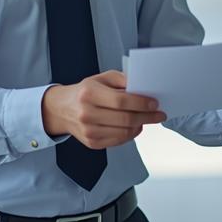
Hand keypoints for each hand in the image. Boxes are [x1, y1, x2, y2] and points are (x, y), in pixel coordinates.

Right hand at [41, 71, 167, 149]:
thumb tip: (143, 88)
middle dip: (147, 117)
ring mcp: (88, 130)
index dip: (141, 103)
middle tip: (159, 114)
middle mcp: (87, 113)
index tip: (154, 103)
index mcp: (89, 93)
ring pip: (124, 132)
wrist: (62, 109)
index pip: (121, 101)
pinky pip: (118, 141)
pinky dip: (131, 134)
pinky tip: (135, 127)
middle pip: (125, 119)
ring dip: (140, 126)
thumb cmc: (85, 92)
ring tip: (147, 119)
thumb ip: (122, 80)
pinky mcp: (91, 143)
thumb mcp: (101, 78)